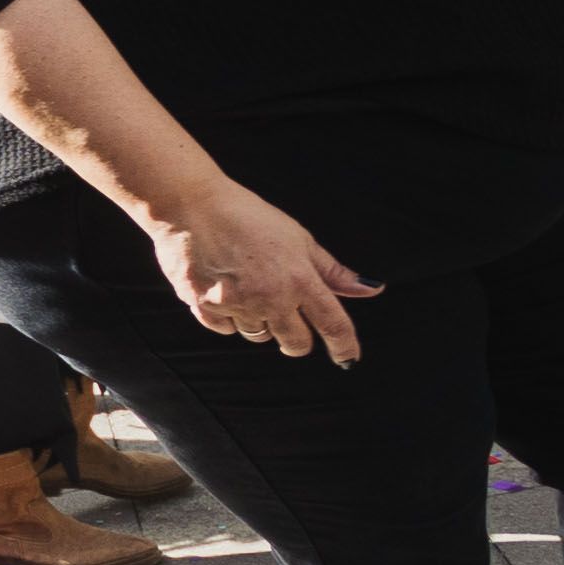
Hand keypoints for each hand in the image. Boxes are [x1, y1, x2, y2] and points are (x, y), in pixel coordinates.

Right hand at [146, 180, 380, 364]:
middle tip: (291, 322)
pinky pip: (226, 329)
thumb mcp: (300, 239)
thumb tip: (371, 290)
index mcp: (299, 280)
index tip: (348, 359)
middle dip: (298, 340)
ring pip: (259, 336)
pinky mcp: (204, 306)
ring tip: (251, 292)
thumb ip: (333, 272)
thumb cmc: (248, 216)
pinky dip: (230, 318)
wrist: (192, 205)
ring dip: (262, 324)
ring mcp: (236, 305)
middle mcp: (270, 298)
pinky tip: (226, 293)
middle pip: (296, 343)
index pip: (334, 325)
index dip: (345, 347)